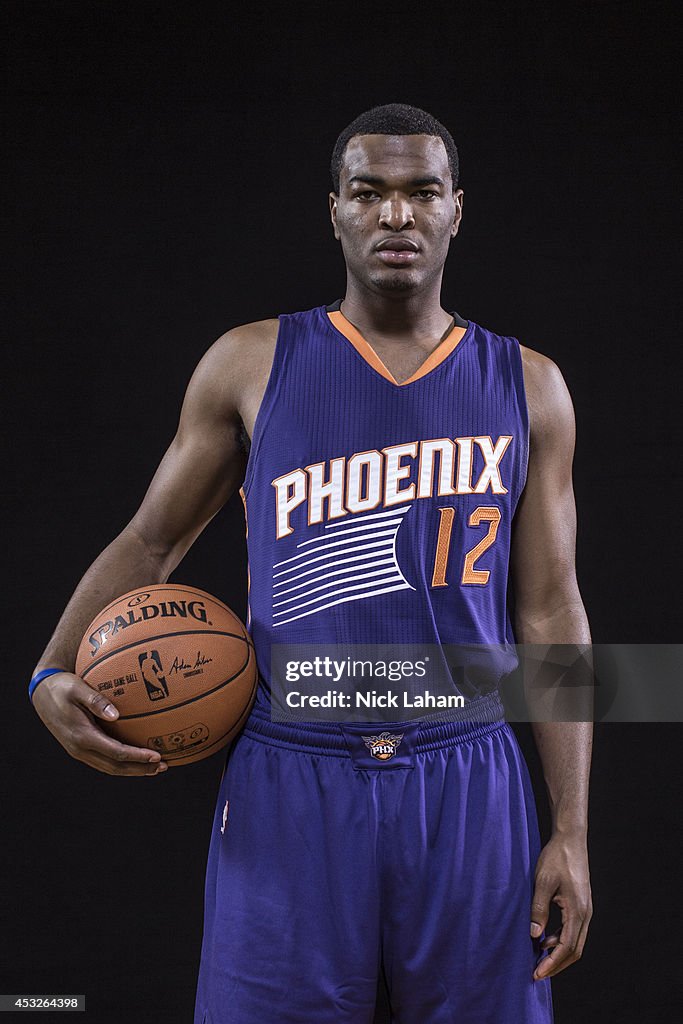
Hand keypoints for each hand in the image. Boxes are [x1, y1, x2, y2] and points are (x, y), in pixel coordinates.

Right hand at [31, 671, 167, 775]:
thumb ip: (96, 701)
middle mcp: (80, 749)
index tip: (157, 756)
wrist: (41, 694)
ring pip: (109, 767)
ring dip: (133, 770)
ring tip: (155, 767)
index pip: (116, 753)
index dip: (137, 757)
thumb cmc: (62, 687)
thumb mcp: (77, 688)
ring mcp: (79, 751)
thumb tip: (116, 715)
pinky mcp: (80, 748)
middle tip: (163, 766)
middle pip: (115, 767)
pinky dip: (122, 763)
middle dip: (140, 769)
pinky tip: (136, 758)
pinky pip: (104, 761)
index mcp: (81, 736)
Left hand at [530, 831, 592, 979]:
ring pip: (575, 942)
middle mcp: (585, 914)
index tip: (537, 974)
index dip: (552, 964)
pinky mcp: (581, 905)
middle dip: (556, 965)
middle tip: (537, 973)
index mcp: (577, 911)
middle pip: (574, 951)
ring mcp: (585, 910)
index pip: (566, 947)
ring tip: (538, 958)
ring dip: (558, 953)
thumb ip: (538, 909)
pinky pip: (573, 931)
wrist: (571, 839)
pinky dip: (560, 940)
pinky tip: (545, 939)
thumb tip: (534, 935)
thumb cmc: (556, 857)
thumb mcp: (542, 881)